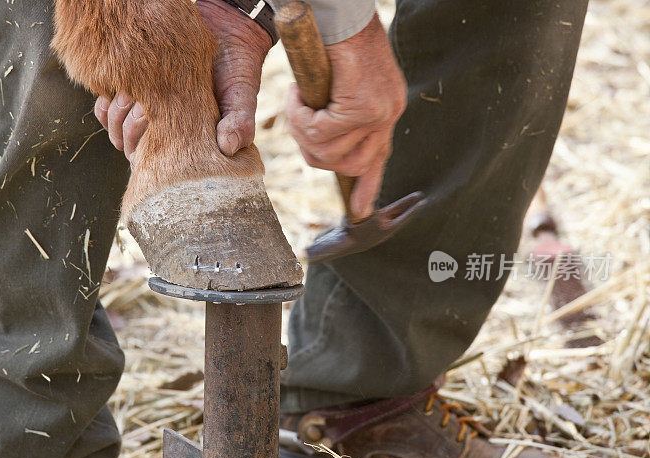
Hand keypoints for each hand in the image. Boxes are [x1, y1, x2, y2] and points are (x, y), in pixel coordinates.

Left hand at [94, 0, 270, 160]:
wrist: (225, 29)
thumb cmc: (237, 66)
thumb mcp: (242, 94)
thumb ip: (240, 120)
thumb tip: (229, 146)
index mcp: (188, 141)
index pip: (159, 163)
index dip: (149, 151)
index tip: (154, 121)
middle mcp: (166, 132)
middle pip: (132, 149)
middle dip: (130, 132)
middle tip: (144, 108)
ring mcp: (147, 114)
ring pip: (116, 131)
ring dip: (116, 116)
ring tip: (130, 95)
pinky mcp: (133, 93)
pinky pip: (105, 112)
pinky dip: (105, 105)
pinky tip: (113, 93)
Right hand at [287, 14, 405, 218]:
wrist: (337, 13)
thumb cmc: (335, 40)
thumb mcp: (344, 83)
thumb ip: (342, 113)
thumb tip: (328, 145)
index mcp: (386, 109)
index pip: (379, 157)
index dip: (368, 186)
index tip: (361, 210)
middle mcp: (388, 113)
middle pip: (349, 165)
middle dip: (315, 154)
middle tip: (299, 125)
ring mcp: (378, 112)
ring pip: (329, 152)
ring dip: (302, 132)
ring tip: (296, 103)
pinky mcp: (361, 107)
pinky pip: (318, 131)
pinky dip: (298, 116)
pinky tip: (296, 93)